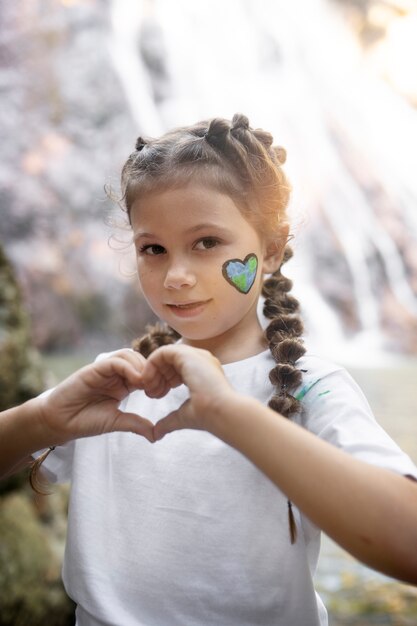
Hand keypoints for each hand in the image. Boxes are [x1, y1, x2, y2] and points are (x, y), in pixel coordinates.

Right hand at [37, 350, 153, 443]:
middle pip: (140, 360)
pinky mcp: (95, 368)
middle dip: (151, 371)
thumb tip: (156, 435)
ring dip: (141, 367)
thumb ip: (136, 424)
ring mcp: (105, 370)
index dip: (156, 379)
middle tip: (155, 388)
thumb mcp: (116, 421)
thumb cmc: (85, 421)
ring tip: (145, 384)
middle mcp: (115, 374)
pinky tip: (135, 381)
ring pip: (129, 355)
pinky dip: (128, 368)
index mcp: (124, 384)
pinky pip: (115, 361)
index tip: (161, 393)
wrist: (60, 422)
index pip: (145, 372)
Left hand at [140, 344, 235, 440]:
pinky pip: (162, 351)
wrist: (221, 412)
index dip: (163, 381)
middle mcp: (200, 361)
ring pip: (165, 355)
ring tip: (150, 389)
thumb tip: (156, 434)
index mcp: (203, 372)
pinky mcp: (187, 355)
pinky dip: (151, 364)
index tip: (157, 396)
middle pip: (170, 361)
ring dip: (153, 371)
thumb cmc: (208, 416)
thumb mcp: (183, 417)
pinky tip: (148, 380)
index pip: (177, 369)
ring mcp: (195, 356)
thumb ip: (168, 421)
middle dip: (157, 376)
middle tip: (151, 394)